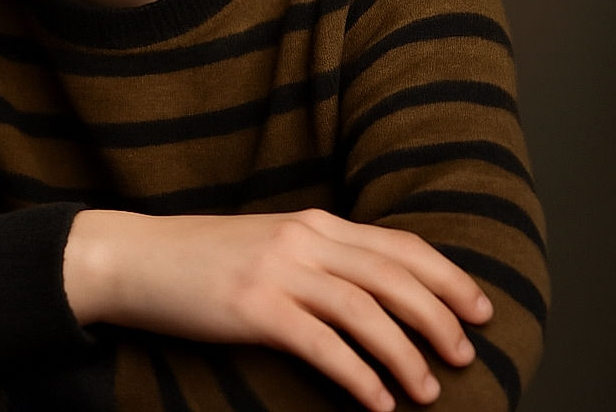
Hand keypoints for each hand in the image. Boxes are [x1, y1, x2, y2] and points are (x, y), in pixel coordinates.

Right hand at [63, 208, 492, 411]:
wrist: (137, 257)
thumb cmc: (202, 256)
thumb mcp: (267, 242)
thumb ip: (316, 255)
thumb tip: (372, 291)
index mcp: (310, 222)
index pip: (396, 244)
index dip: (445, 275)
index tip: (478, 308)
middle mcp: (301, 239)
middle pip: (392, 275)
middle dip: (438, 316)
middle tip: (464, 355)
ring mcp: (277, 270)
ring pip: (365, 310)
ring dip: (405, 353)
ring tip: (428, 391)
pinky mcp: (253, 307)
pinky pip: (322, 344)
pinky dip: (358, 375)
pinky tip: (377, 401)